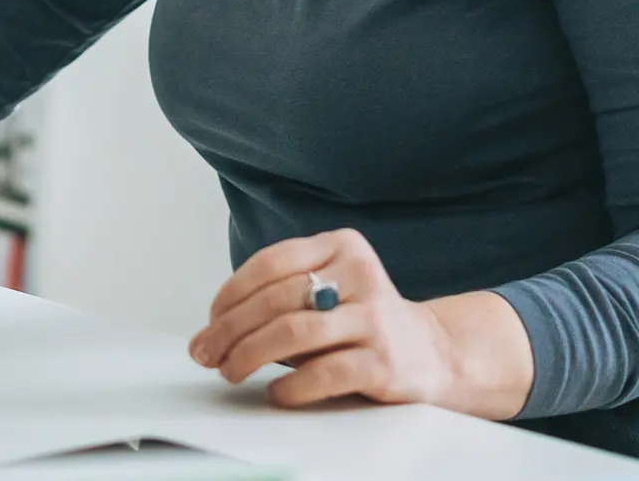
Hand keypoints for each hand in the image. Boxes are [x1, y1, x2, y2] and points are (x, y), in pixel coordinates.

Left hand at [188, 228, 532, 418]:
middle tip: (205, 351)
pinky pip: (324, 373)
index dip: (232, 291)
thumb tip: (216, 328)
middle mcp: (361, 275)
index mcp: (342, 245)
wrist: (433, 353)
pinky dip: (290, 386)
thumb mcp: (329, 288)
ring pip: (294, 332)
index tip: (210, 316)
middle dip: (230, 328)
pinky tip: (275, 392)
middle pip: (277, 299)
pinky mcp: (384, 362)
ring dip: (250, 354)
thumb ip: (283, 294)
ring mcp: (375, 318)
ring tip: (230, 370)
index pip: (272, 262)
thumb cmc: (362, 321)